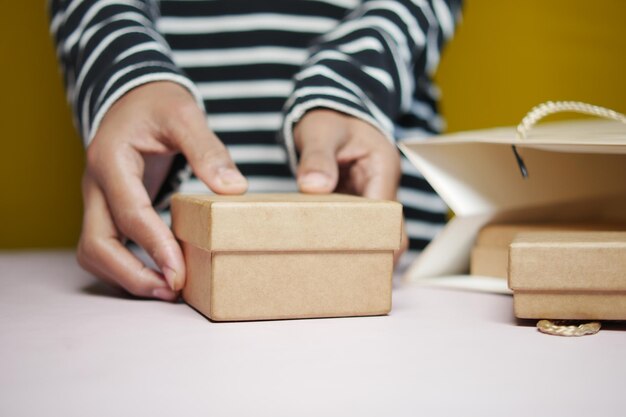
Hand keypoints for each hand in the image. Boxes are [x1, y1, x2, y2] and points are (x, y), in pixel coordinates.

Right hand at [78, 81, 246, 299]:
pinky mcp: (107, 208)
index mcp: (111, 160)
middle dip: (131, 275)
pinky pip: (107, 246)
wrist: (135, 98)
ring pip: (94, 251)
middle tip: (172, 292)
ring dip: (125, 276)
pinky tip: (159, 272)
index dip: (154, 247)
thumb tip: (233, 188)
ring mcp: (98, 199)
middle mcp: (96, 184)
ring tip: (167, 289)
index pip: (129, 214)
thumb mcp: (185, 115)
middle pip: (96, 245)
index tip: (179, 275)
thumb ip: (208, 150)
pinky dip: (126, 266)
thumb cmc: (158, 103)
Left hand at [293, 109, 407, 260]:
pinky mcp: (354, 198)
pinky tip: (327, 252)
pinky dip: (345, 237)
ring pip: (372, 229)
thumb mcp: (321, 131)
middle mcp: (381, 184)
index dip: (379, 240)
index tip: (364, 263)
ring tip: (338, 272)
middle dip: (374, 252)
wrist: (329, 107)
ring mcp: (369, 193)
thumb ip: (317, 157)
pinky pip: (355, 223)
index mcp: (382, 168)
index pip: (389, 214)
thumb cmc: (328, 117)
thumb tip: (314, 186)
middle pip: (388, 229)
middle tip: (349, 276)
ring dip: (360, 247)